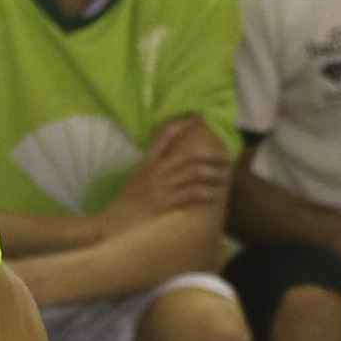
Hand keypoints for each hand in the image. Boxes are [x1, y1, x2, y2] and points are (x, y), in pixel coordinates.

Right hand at [99, 115, 230, 233]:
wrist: (116, 221)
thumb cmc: (129, 200)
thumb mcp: (139, 175)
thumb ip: (155, 164)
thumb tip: (176, 155)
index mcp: (148, 161)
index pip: (165, 134)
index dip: (183, 123)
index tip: (198, 118)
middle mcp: (155, 170)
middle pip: (188, 154)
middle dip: (210, 154)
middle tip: (224, 158)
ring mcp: (161, 186)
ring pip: (194, 173)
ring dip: (212, 174)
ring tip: (223, 177)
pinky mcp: (165, 202)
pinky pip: (191, 194)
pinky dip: (206, 194)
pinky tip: (214, 195)